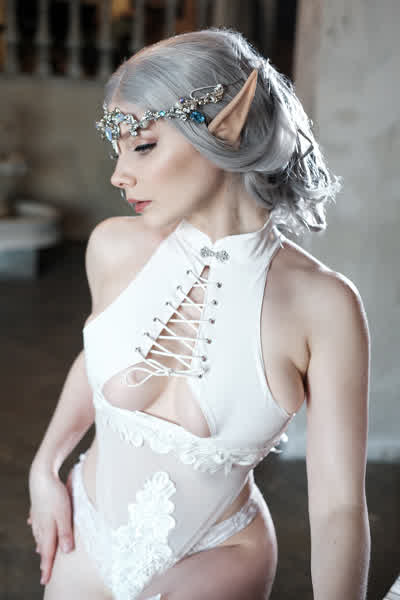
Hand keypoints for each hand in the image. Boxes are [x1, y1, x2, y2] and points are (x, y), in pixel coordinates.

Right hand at [27, 467, 74, 585]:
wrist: (41, 476)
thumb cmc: (55, 495)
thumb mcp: (64, 514)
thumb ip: (65, 533)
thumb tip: (66, 552)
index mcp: (47, 529)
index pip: (47, 553)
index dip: (47, 567)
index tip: (45, 581)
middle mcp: (40, 525)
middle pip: (42, 545)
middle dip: (44, 558)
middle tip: (45, 571)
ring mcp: (37, 515)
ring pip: (39, 533)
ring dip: (41, 543)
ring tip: (41, 552)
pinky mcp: (37, 506)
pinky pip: (37, 521)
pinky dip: (37, 527)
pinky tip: (34, 526)